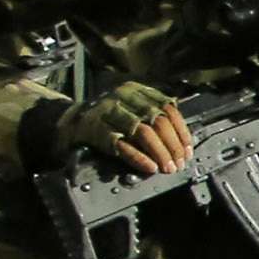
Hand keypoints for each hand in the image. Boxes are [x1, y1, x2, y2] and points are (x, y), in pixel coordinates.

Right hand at [71, 81, 192, 174]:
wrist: (71, 120)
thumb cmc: (110, 117)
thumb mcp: (133, 107)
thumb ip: (156, 115)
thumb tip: (182, 142)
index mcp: (137, 91)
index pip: (168, 109)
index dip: (182, 133)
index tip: (188, 151)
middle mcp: (124, 98)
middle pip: (158, 122)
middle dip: (173, 146)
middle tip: (179, 163)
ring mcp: (110, 113)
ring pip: (143, 132)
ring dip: (160, 153)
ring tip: (167, 167)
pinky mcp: (97, 130)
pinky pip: (122, 145)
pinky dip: (139, 158)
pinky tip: (150, 167)